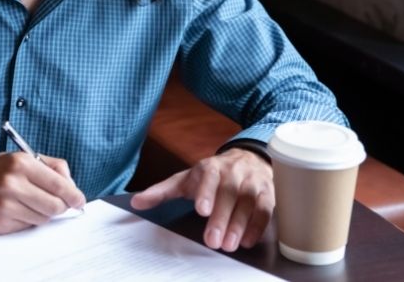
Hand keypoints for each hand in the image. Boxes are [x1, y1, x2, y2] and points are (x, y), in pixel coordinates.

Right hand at [0, 153, 85, 233]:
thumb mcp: (20, 157)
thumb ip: (51, 167)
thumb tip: (72, 188)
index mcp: (20, 163)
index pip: (60, 186)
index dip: (74, 196)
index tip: (79, 201)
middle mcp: (11, 184)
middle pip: (55, 206)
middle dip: (60, 207)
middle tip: (57, 204)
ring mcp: (3, 206)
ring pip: (42, 219)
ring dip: (41, 213)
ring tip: (26, 202)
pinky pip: (25, 227)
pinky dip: (25, 220)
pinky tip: (12, 209)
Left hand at [130, 149, 273, 251]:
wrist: (247, 158)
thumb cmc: (211, 175)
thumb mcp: (184, 180)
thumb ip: (161, 191)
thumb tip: (136, 202)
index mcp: (210, 167)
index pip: (209, 177)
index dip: (206, 193)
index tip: (202, 210)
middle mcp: (233, 171)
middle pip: (229, 194)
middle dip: (222, 218)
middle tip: (213, 241)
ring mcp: (252, 181)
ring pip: (248, 202)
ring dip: (240, 225)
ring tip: (229, 245)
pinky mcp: (267, 192)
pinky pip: (266, 209)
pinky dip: (258, 225)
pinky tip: (248, 241)